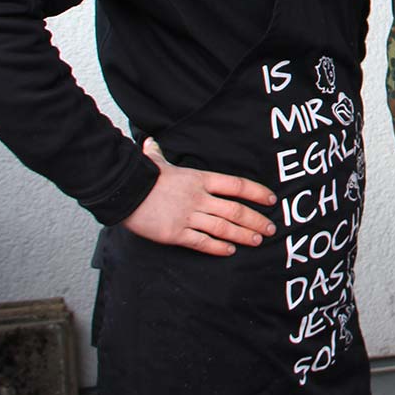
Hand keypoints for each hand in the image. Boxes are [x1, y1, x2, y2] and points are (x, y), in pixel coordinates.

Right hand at [121, 138, 277, 255]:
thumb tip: (150, 143)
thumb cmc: (141, 175)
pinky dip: (218, 247)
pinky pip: (202, 242)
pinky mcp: (175, 233)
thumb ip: (158, 154)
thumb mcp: (155, 162)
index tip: (271, 199)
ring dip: (243, 235)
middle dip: (256, 220)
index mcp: (199, 179)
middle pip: (236, 210)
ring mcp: (188, 216)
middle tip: (271, 229)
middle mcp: (199, 198)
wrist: (122, 191)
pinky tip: (230, 250)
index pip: (236, 185)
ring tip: (258, 240)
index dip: (257, 192)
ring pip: (223, 228)